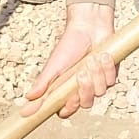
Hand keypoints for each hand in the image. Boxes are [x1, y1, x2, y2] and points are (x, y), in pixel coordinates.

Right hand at [22, 1, 117, 117]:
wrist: (88, 27)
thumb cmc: (69, 46)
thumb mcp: (53, 66)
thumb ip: (43, 84)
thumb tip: (28, 98)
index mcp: (66, 90)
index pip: (66, 110)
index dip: (68, 108)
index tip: (68, 99)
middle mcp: (82, 90)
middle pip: (86, 104)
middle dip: (84, 89)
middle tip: (80, 72)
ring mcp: (98, 83)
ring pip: (100, 92)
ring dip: (95, 74)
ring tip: (90, 58)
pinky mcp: (111, 75)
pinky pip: (111, 81)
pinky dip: (106, 67)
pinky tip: (102, 55)